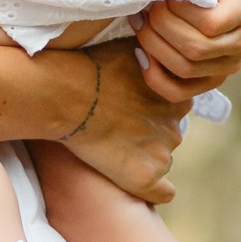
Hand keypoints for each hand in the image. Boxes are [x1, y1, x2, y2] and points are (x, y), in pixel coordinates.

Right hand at [58, 44, 189, 202]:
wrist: (64, 93)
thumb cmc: (91, 66)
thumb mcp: (133, 48)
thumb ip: (154, 57)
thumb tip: (158, 52)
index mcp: (177, 97)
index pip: (174, 109)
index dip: (151, 109)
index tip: (129, 108)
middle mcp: (175, 126)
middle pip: (167, 135)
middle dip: (148, 133)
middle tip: (118, 127)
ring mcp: (161, 153)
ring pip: (161, 161)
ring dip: (144, 156)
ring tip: (112, 146)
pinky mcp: (144, 177)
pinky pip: (163, 193)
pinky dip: (153, 189)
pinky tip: (134, 178)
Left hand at [134, 0, 240, 102]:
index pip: (210, 24)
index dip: (179, 13)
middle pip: (197, 48)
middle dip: (160, 29)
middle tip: (144, 11)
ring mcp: (231, 65)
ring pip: (186, 69)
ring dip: (154, 47)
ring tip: (139, 25)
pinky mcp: (213, 81)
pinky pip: (179, 92)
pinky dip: (155, 77)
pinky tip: (141, 55)